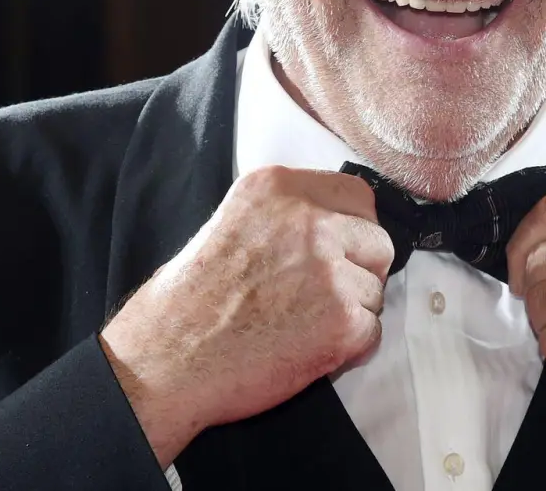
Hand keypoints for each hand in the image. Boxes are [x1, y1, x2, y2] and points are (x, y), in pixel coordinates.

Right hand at [99, 166, 392, 464]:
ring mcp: (330, 270)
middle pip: (378, 241)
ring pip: (375, 289)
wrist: (168, 358)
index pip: (357, 195)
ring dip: (351, 311)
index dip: (353, 229)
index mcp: (280, 187)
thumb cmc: (191, 299)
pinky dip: (349, 348)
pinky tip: (307, 347)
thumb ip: (288, 213)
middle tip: (318, 296)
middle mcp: (311, 221)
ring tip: (301, 324)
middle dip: (359, 271)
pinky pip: (372, 331)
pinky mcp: (342, 320)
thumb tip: (338, 222)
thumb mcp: (234, 220)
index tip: (337, 251)